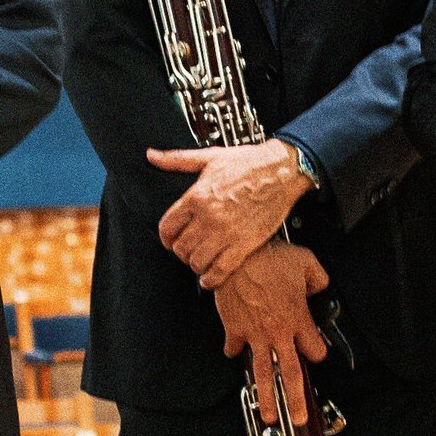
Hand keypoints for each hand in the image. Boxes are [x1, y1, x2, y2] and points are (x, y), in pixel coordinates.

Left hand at [145, 135, 309, 282]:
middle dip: (182, 252)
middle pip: (180, 248)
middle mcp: (209, 217)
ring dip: (196, 265)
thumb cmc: (249, 163)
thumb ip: (177, 160)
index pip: (167, 227)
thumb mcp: (209, 157)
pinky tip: (210, 277)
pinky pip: (220, 271)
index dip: (166, 237)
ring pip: (197, 262)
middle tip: (189, 250)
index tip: (171, 239)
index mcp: (197, 196)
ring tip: (201, 260)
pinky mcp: (245, 244)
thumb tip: (152, 156)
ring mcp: (226, 233)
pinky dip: (212, 279)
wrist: (282, 171)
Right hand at [212, 240, 330, 427]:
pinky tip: (234, 353)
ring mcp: (254, 334)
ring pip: (262, 373)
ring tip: (268, 415)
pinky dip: (234, 352)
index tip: (315, 354)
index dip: (317, 353)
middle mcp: (278, 333)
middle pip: (290, 374)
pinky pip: (234, 349)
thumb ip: (318, 279)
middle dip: (296, 400)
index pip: (314, 350)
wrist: (236, 255)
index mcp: (298, 319)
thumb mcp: (306, 262)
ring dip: (266, 397)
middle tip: (298, 417)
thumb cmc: (268, 256)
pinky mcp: (234, 329)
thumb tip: (319, 287)